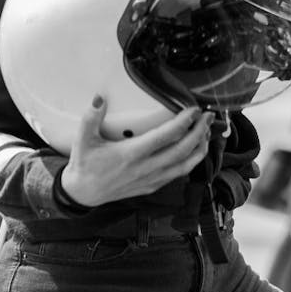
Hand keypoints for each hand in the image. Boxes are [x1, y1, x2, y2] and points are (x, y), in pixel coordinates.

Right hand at [60, 97, 212, 206]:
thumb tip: (99, 98)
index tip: (193, 110)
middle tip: (208, 117)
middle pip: (182, 150)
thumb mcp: (83, 139)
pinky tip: (195, 150)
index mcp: (131, 154)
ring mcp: (151, 179)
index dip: (183, 122)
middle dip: (199, 132)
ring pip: (185, 165)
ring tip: (207, 132)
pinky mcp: (153, 186)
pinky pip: (178, 174)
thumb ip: (91, 117)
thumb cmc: (85, 164)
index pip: (165, 137)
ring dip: (200, 148)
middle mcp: (145, 168)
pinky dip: (191, 161)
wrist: (83, 193)